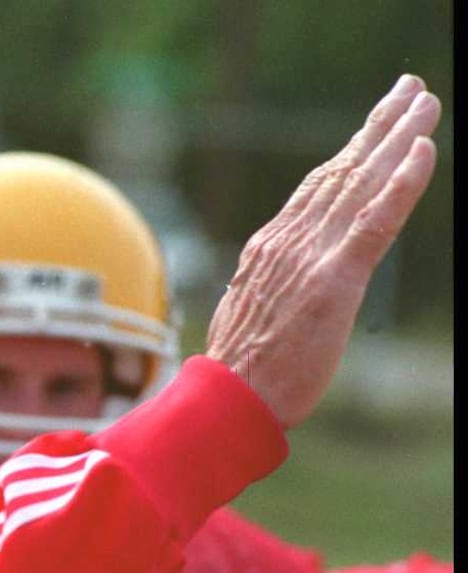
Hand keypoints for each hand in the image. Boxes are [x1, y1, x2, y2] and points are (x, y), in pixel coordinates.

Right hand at [205, 74, 439, 428]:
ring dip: (397, 139)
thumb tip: (273, 280)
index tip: (376, 126)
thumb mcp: (250, 314)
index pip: (317, 190)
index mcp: (270, 250)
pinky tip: (423, 151)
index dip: (350, 153)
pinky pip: (375, 222)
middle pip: (341, 173)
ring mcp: (311, 259)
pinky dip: (401, 184)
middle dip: (379, 128)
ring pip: (360, 185)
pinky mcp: (334, 281)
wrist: (228, 400)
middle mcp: (289, 243)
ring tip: (424, 104)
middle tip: (411, 90)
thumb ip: (269, 286)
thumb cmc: (241, 373)